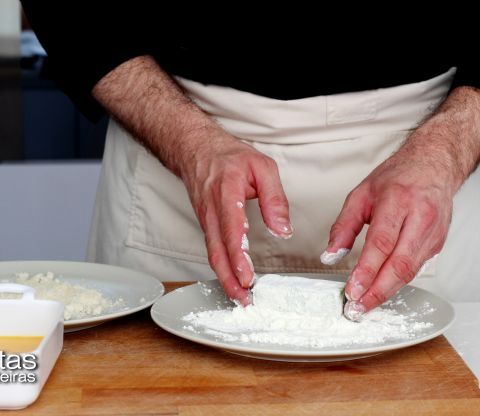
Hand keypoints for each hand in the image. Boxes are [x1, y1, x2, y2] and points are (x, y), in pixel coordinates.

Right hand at [179, 133, 292, 304]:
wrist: (196, 149)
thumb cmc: (229, 157)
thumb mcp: (262, 166)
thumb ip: (274, 198)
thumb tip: (283, 229)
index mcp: (226, 193)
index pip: (231, 230)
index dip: (238, 256)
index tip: (247, 276)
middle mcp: (212, 210)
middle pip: (217, 251)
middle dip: (229, 279)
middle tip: (244, 300)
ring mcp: (205, 219)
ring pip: (212, 254)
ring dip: (225, 278)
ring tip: (240, 298)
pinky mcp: (205, 224)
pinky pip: (212, 249)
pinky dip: (221, 268)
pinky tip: (232, 280)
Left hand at [325, 152, 454, 319]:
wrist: (433, 165)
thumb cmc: (397, 178)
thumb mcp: (360, 195)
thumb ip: (343, 227)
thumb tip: (330, 254)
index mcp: (397, 202)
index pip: (381, 244)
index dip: (366, 271)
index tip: (352, 290)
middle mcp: (419, 218)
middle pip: (399, 264)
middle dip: (377, 291)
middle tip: (358, 307)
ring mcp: (433, 233)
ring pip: (410, 271)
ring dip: (387, 292)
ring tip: (365, 304)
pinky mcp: (438, 243)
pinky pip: (416, 268)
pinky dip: (397, 282)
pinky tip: (382, 290)